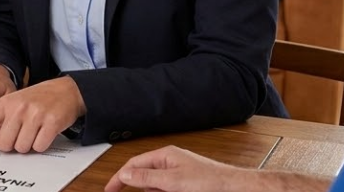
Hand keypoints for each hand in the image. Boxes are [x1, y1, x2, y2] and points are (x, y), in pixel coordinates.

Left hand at [0, 75, 84, 157]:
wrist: (64, 90)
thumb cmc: (36, 100)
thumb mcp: (13, 104)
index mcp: (4, 104)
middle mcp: (17, 108)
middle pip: (3, 144)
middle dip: (11, 144)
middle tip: (20, 132)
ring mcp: (34, 115)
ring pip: (21, 148)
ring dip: (27, 144)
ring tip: (33, 130)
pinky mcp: (51, 123)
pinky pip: (39, 147)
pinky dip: (41, 144)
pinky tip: (44, 132)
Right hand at [104, 145, 246, 191]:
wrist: (233, 187)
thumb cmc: (210, 180)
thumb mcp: (173, 181)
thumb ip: (147, 178)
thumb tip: (126, 176)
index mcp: (165, 155)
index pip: (134, 165)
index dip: (119, 178)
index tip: (110, 189)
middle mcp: (170, 161)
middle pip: (143, 174)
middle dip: (138, 186)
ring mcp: (178, 172)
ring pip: (155, 184)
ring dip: (153, 191)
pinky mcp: (185, 182)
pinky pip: (167, 187)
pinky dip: (163, 191)